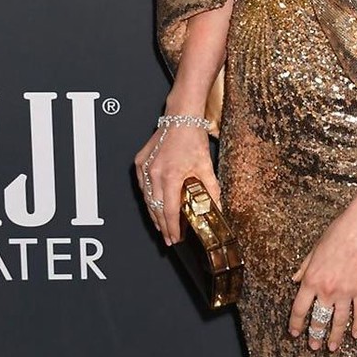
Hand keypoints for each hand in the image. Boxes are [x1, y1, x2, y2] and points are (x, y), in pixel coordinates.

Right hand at [135, 121, 219, 245]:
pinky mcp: (140, 162)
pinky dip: (149, 198)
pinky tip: (154, 206)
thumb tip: (216, 208)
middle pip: (156, 208)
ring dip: (154, 214)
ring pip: (147, 199)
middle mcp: (154, 173)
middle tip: (168, 238)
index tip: (174, 238)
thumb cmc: (193, 139)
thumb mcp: (206, 166)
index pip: (170, 210)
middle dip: (163, 226)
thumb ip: (211, 190)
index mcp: (171, 176)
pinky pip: (143, 187)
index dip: (172, 228)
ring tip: (162, 226)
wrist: (181, 118)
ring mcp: (145, 168)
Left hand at [288, 195, 356, 351]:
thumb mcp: (314, 250)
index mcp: (311, 279)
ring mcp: (346, 292)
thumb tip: (295, 279)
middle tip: (314, 346)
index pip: (300, 308)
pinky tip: (356, 335)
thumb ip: (304, 268)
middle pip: (319, 318)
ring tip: (332, 347)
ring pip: (339, 321)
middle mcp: (327, 290)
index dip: (296, 323)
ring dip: (335, 336)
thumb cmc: (338, 233)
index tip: (295, 332)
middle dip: (315, 334)